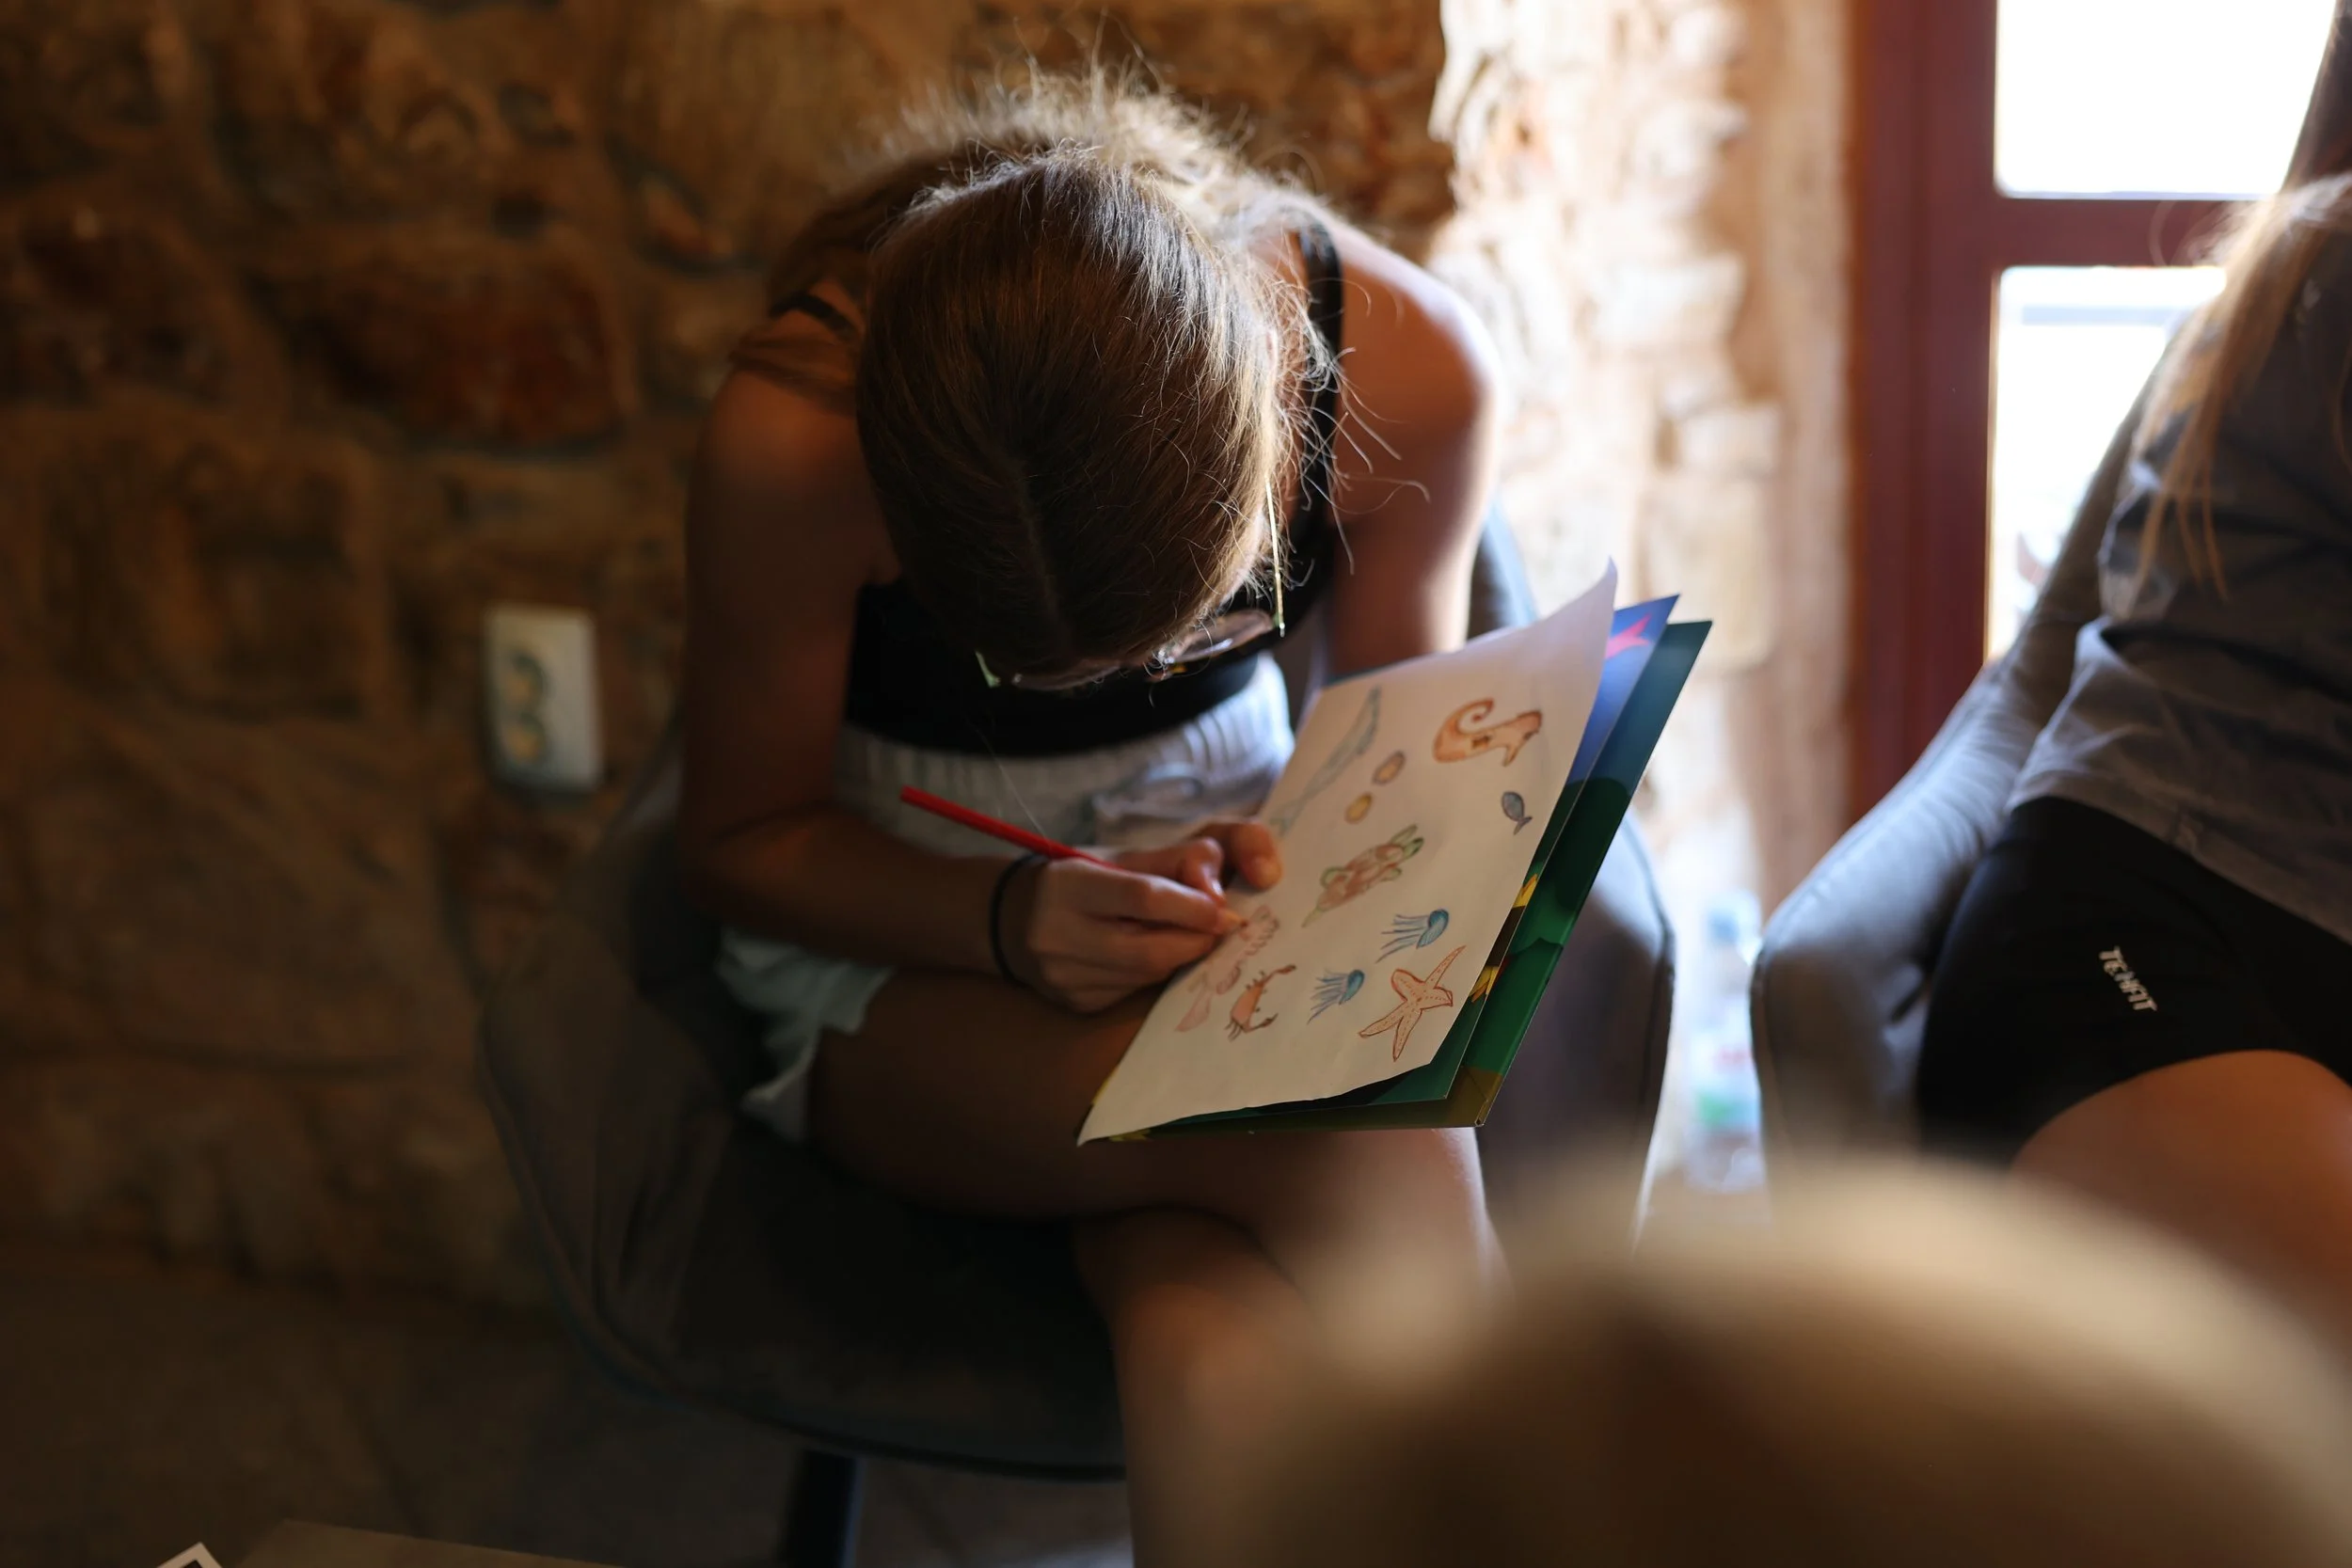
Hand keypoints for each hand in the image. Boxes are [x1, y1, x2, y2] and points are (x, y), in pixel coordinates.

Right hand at [1002, 824, 1284, 1012]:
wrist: (1011, 920)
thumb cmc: (1080, 879)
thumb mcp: (1121, 855)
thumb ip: (1176, 861)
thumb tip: (1220, 893)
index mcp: (1069, 885)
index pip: (1143, 897)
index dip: (1192, 906)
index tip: (1222, 909)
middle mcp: (1059, 936)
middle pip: (1150, 950)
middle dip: (1195, 940)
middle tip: (1218, 929)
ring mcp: (1065, 977)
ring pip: (1146, 976)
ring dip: (1177, 958)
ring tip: (1183, 937)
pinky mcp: (1075, 1004)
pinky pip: (1132, 992)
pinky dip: (1152, 974)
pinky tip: (1146, 955)